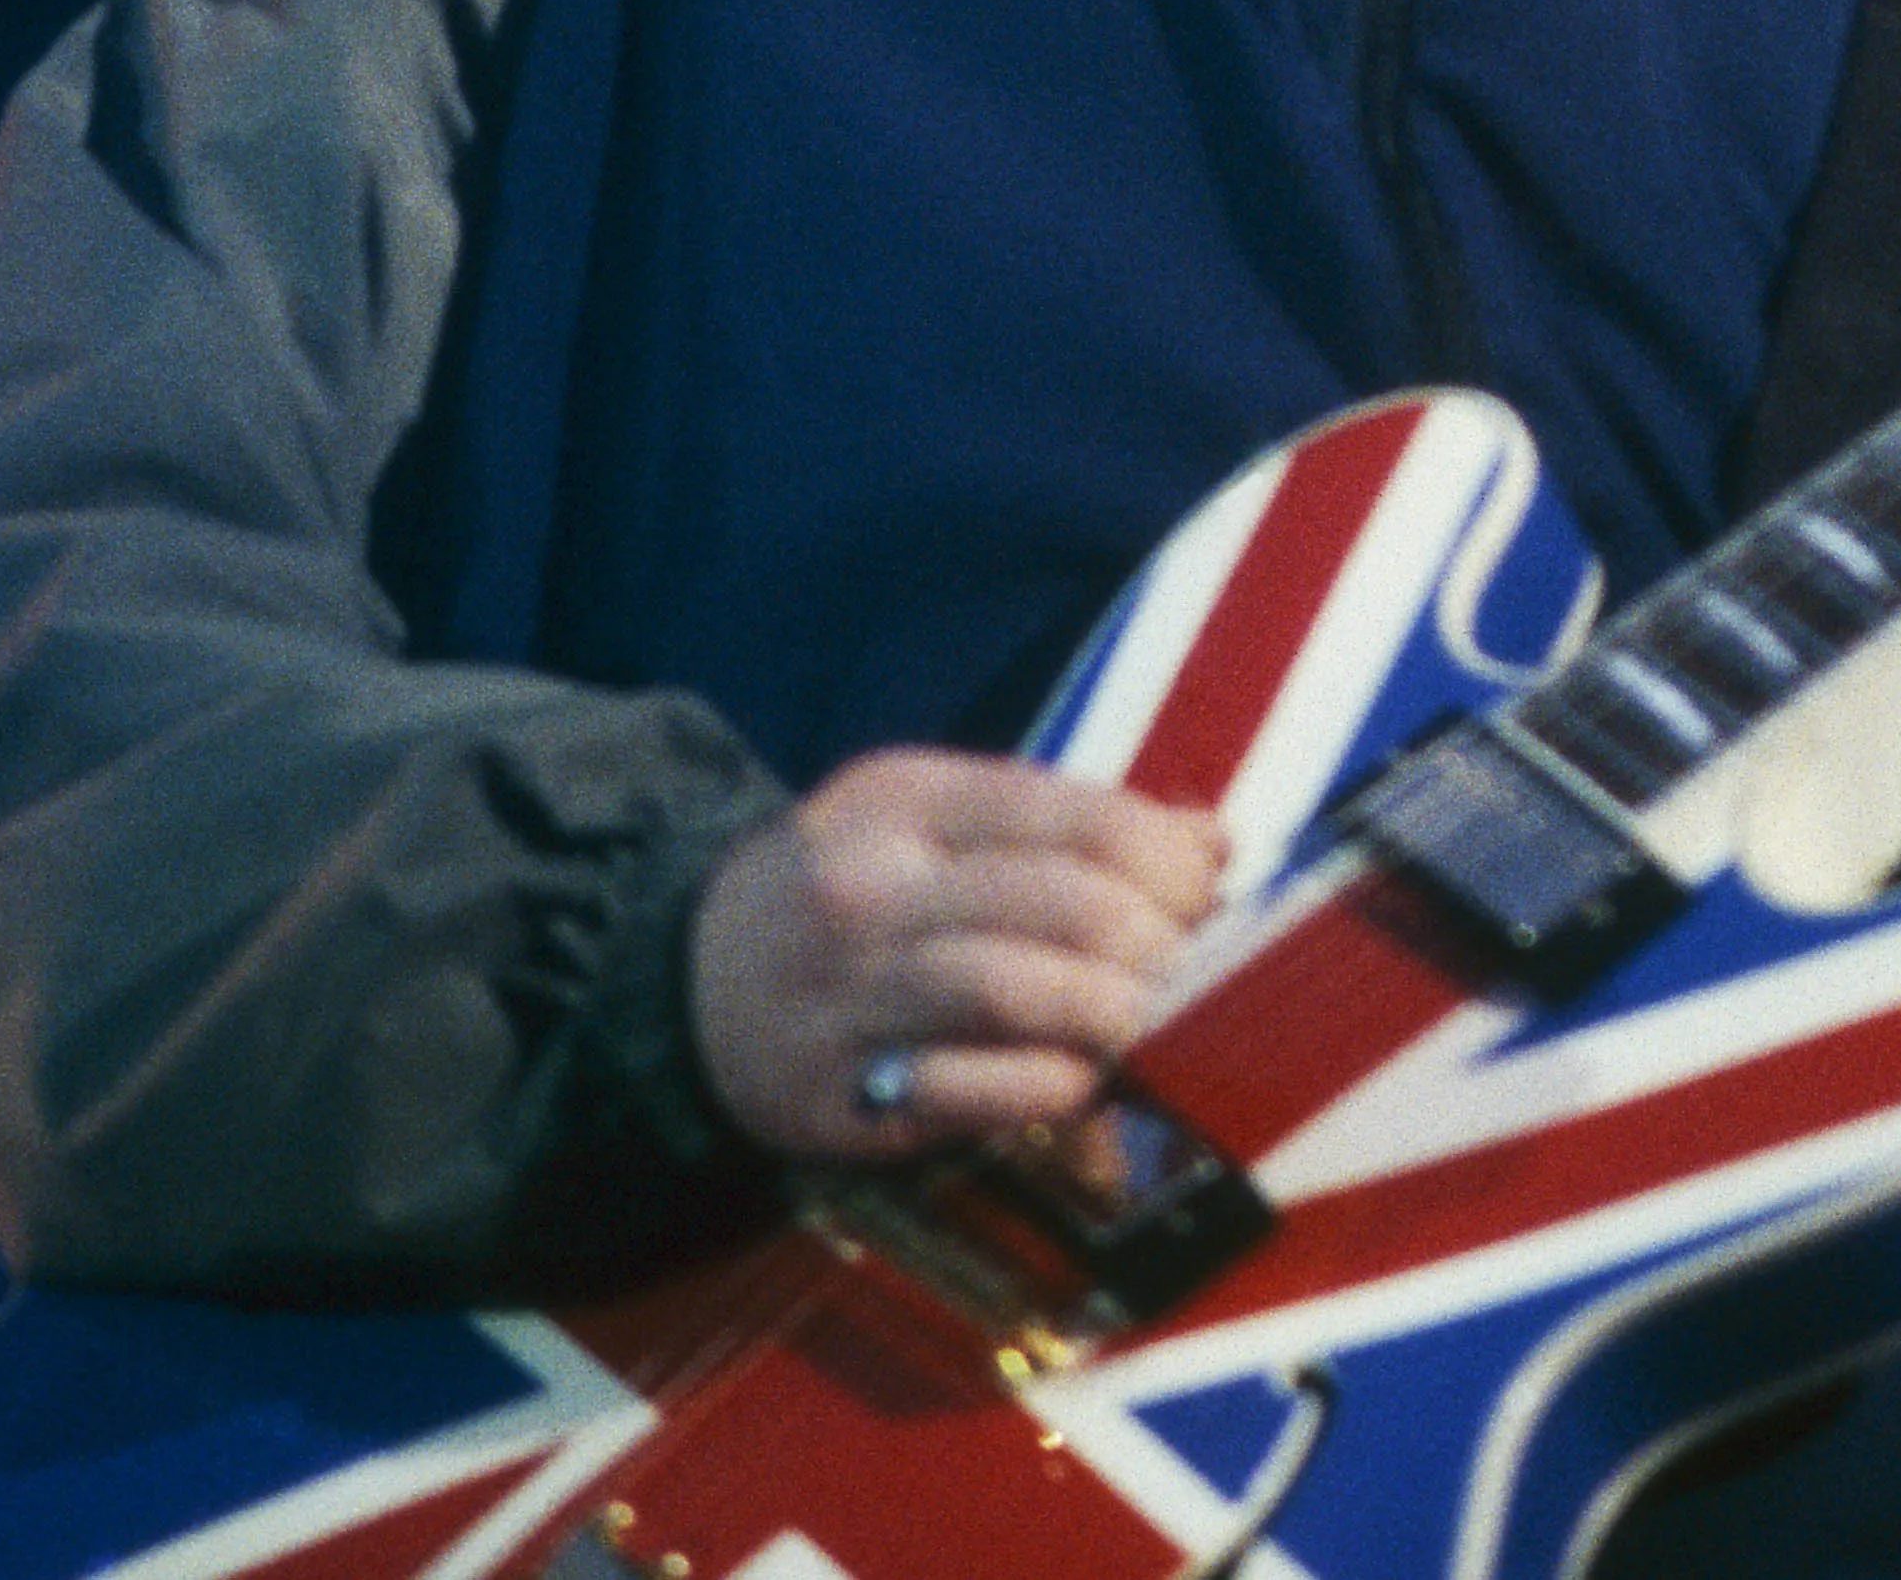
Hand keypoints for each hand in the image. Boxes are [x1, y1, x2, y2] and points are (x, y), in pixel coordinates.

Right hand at [686, 747, 1228, 1158]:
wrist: (686, 985)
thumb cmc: (849, 891)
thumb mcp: (931, 817)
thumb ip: (1066, 821)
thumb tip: (1215, 843)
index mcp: (903, 801)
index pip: (1077, 816)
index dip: (1170, 860)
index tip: (1208, 890)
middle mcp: (869, 891)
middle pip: (1064, 906)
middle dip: (1158, 944)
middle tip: (1188, 967)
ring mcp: (847, 999)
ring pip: (1018, 995)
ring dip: (1114, 1015)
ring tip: (1145, 1023)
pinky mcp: (842, 1098)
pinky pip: (973, 1093)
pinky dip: (1049, 1088)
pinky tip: (1078, 1079)